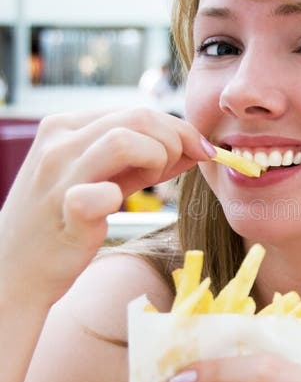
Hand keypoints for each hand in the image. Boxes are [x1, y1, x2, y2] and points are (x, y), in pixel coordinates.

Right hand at [0, 108, 210, 305]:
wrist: (15, 271)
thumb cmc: (61, 224)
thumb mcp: (101, 180)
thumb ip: (142, 162)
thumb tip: (192, 147)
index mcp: (65, 127)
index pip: (134, 110)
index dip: (177, 127)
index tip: (201, 149)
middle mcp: (58, 143)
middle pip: (137, 117)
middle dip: (176, 138)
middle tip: (188, 164)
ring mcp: (58, 176)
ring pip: (124, 140)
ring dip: (158, 157)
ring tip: (157, 180)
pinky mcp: (64, 211)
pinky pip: (102, 192)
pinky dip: (119, 197)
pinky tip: (116, 207)